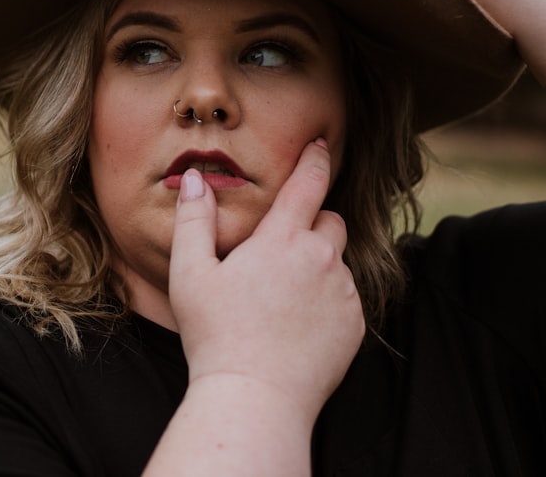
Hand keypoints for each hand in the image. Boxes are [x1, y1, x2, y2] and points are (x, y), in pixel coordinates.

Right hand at [169, 138, 364, 422]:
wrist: (255, 398)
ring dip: (319, 268)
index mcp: (282, 240)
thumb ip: (194, 220)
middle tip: (280, 255)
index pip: (308, 184)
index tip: (322, 145)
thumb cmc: (215, 337)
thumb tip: (193, 178)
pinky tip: (298, 326)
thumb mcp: (190, 275)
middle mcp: (321, 259)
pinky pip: (347, 298)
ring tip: (282, 302)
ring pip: (338, 262)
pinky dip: (329, 301)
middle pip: (331, 221)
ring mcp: (343, 292)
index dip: (316, 159)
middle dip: (313, 225)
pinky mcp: (355, 324)